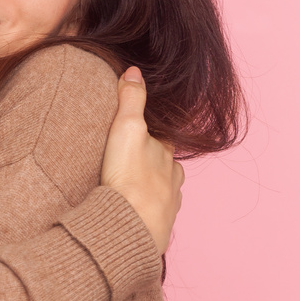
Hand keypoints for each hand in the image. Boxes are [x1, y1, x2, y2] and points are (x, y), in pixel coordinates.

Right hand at [100, 65, 183, 256]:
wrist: (130, 227)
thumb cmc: (129, 178)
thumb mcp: (126, 129)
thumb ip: (131, 100)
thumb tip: (134, 71)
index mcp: (167, 156)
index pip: (162, 141)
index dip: (150, 137)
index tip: (137, 136)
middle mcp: (172, 181)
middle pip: (164, 169)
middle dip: (152, 166)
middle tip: (129, 166)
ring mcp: (167, 207)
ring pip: (162, 194)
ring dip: (150, 192)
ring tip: (130, 192)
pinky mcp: (157, 230)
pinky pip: (153, 218)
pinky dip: (145, 214)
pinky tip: (132, 215)